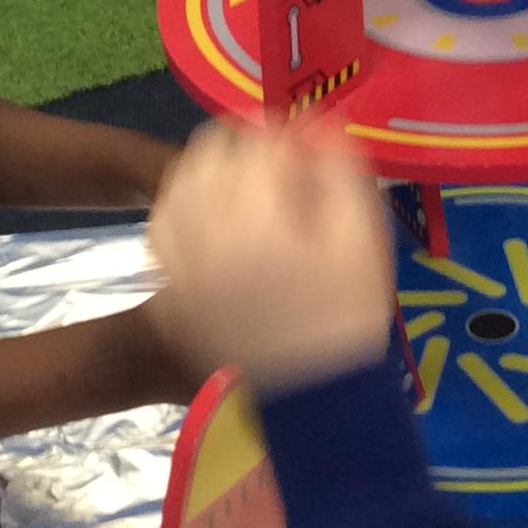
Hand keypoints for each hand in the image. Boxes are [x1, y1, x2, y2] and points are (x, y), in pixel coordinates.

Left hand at [146, 123, 393, 396]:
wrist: (315, 399)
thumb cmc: (350, 314)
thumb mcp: (363, 236)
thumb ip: (340, 169)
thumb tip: (316, 127)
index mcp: (258, 214)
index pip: (256, 138)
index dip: (286, 133)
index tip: (308, 146)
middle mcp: (206, 232)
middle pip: (209, 154)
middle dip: (245, 150)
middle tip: (281, 168)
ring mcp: (181, 264)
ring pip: (179, 187)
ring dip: (211, 175)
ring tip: (246, 190)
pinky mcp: (172, 292)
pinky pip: (163, 231)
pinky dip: (185, 213)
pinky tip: (213, 223)